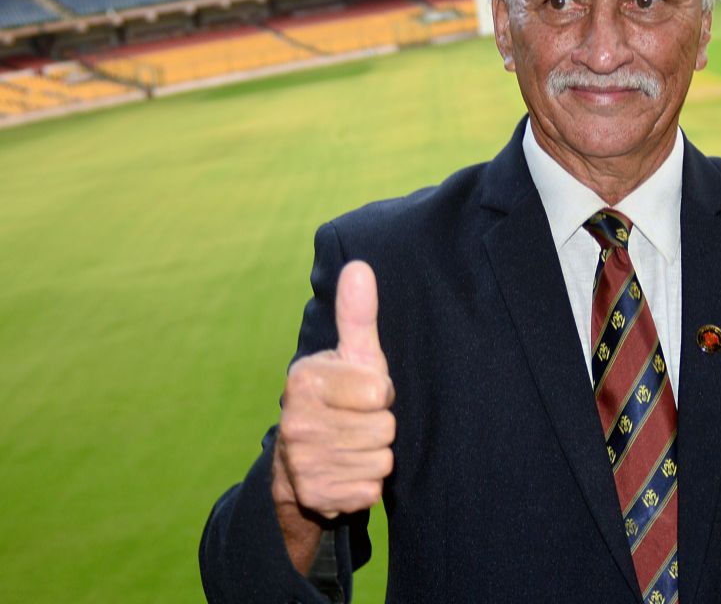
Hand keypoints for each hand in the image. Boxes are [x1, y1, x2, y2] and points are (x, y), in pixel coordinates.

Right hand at [273, 261, 395, 520]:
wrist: (301, 461)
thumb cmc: (340, 396)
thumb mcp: (351, 355)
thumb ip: (357, 314)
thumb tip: (359, 266)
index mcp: (305, 379)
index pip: (378, 392)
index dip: (380, 393)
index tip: (364, 393)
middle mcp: (295, 421)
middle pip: (384, 429)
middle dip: (380, 427)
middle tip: (359, 422)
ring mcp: (302, 461)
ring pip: (380, 461)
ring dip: (375, 456)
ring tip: (354, 445)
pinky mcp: (314, 496)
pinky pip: (370, 491)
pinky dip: (366, 484)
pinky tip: (348, 471)